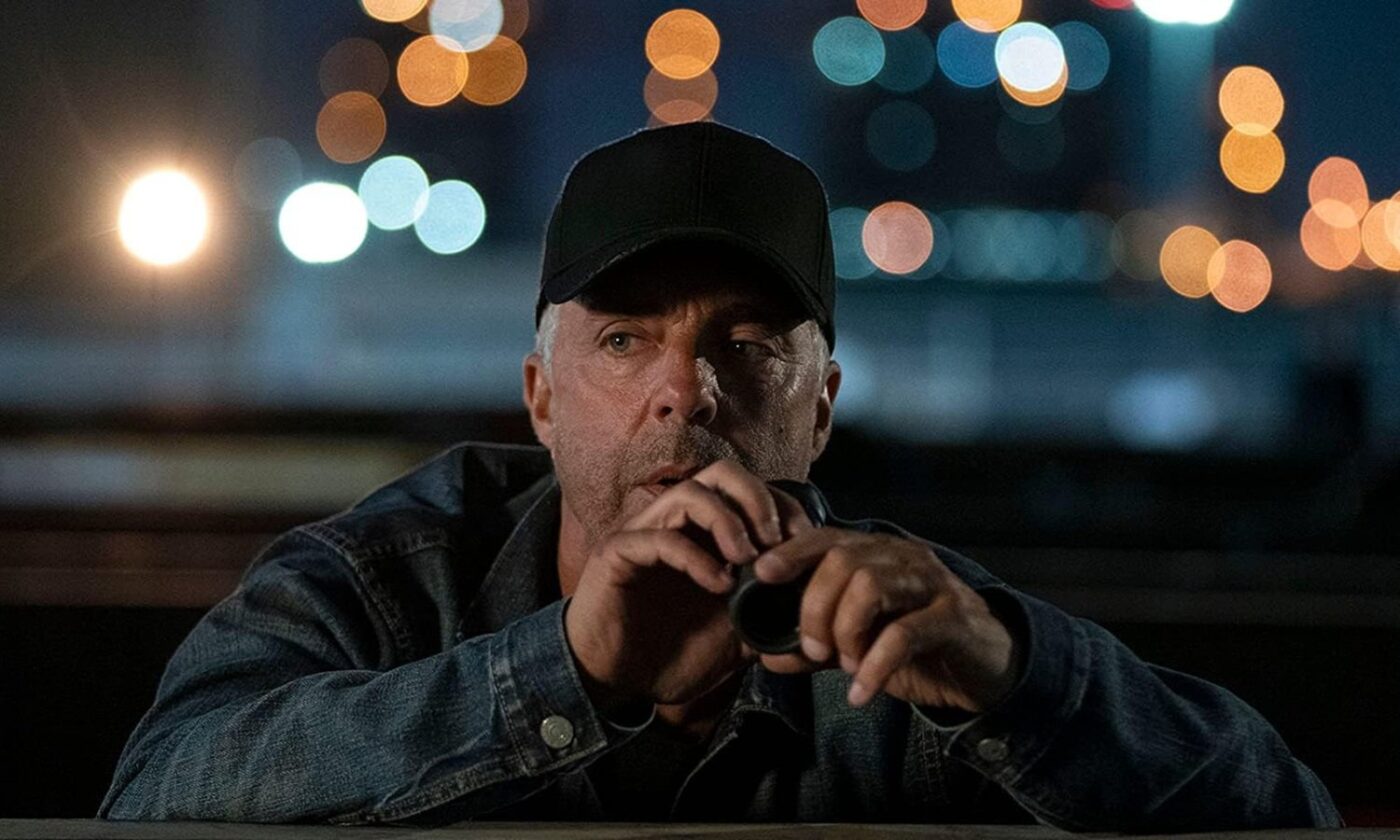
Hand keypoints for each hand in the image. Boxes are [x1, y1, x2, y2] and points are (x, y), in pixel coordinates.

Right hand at [564, 460, 813, 709]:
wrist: (611, 683)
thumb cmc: (667, 655)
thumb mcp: (733, 640)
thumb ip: (766, 618)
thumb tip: (809, 613)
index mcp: (704, 534)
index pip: (748, 491)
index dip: (781, 506)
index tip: (804, 541)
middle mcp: (675, 522)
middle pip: (721, 472)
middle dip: (757, 498)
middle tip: (776, 540)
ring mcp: (644, 533)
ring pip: (690, 493)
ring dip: (727, 521)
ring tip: (747, 559)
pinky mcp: (618, 553)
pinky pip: (659, 537)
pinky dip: (696, 557)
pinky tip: (718, 585)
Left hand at [752, 529, 1021, 713]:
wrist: (985, 667)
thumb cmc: (917, 647)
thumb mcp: (857, 645)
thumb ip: (814, 646)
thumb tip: (765, 654)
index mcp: (876, 554)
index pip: (826, 538)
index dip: (792, 552)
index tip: (762, 573)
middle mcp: (902, 558)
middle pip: (842, 562)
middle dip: (815, 608)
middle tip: (813, 649)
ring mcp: (930, 583)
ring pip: (870, 586)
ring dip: (845, 631)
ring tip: (844, 664)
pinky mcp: (953, 617)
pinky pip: (904, 634)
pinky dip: (874, 666)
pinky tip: (861, 692)